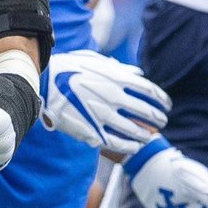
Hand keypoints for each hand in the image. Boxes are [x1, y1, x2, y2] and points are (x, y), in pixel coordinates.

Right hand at [43, 49, 169, 153]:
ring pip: (135, 131)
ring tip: (149, 136)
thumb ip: (117, 69)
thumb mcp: (93, 60)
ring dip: (146, 135)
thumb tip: (137, 73)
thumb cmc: (67, 68)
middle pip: (146, 112)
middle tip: (161, 121)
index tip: (166, 105)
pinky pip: (118, 143)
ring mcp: (103, 115)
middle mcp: (113, 97)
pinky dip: (130, 146)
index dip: (162, 100)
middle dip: (158, 118)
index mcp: (115, 79)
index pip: (150, 92)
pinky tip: (134, 146)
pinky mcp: (92, 131)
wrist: (41, 82)